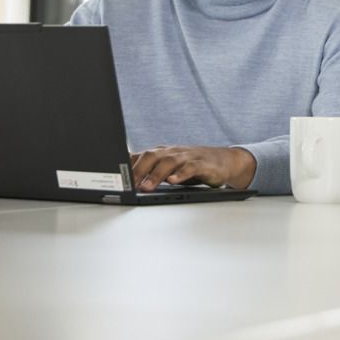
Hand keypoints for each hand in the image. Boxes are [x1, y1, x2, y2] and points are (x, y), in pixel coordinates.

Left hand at [130, 146, 255, 190]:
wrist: (224, 160)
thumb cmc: (193, 165)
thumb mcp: (170, 167)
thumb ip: (150, 170)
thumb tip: (124, 178)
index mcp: (163, 153)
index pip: (140, 156)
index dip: (127, 167)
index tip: (115, 181)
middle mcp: (173, 152)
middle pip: (151, 156)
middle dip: (138, 170)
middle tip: (128, 186)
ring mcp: (188, 157)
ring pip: (168, 162)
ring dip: (155, 175)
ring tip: (146, 187)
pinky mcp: (202, 164)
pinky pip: (190, 168)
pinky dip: (181, 174)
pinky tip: (173, 181)